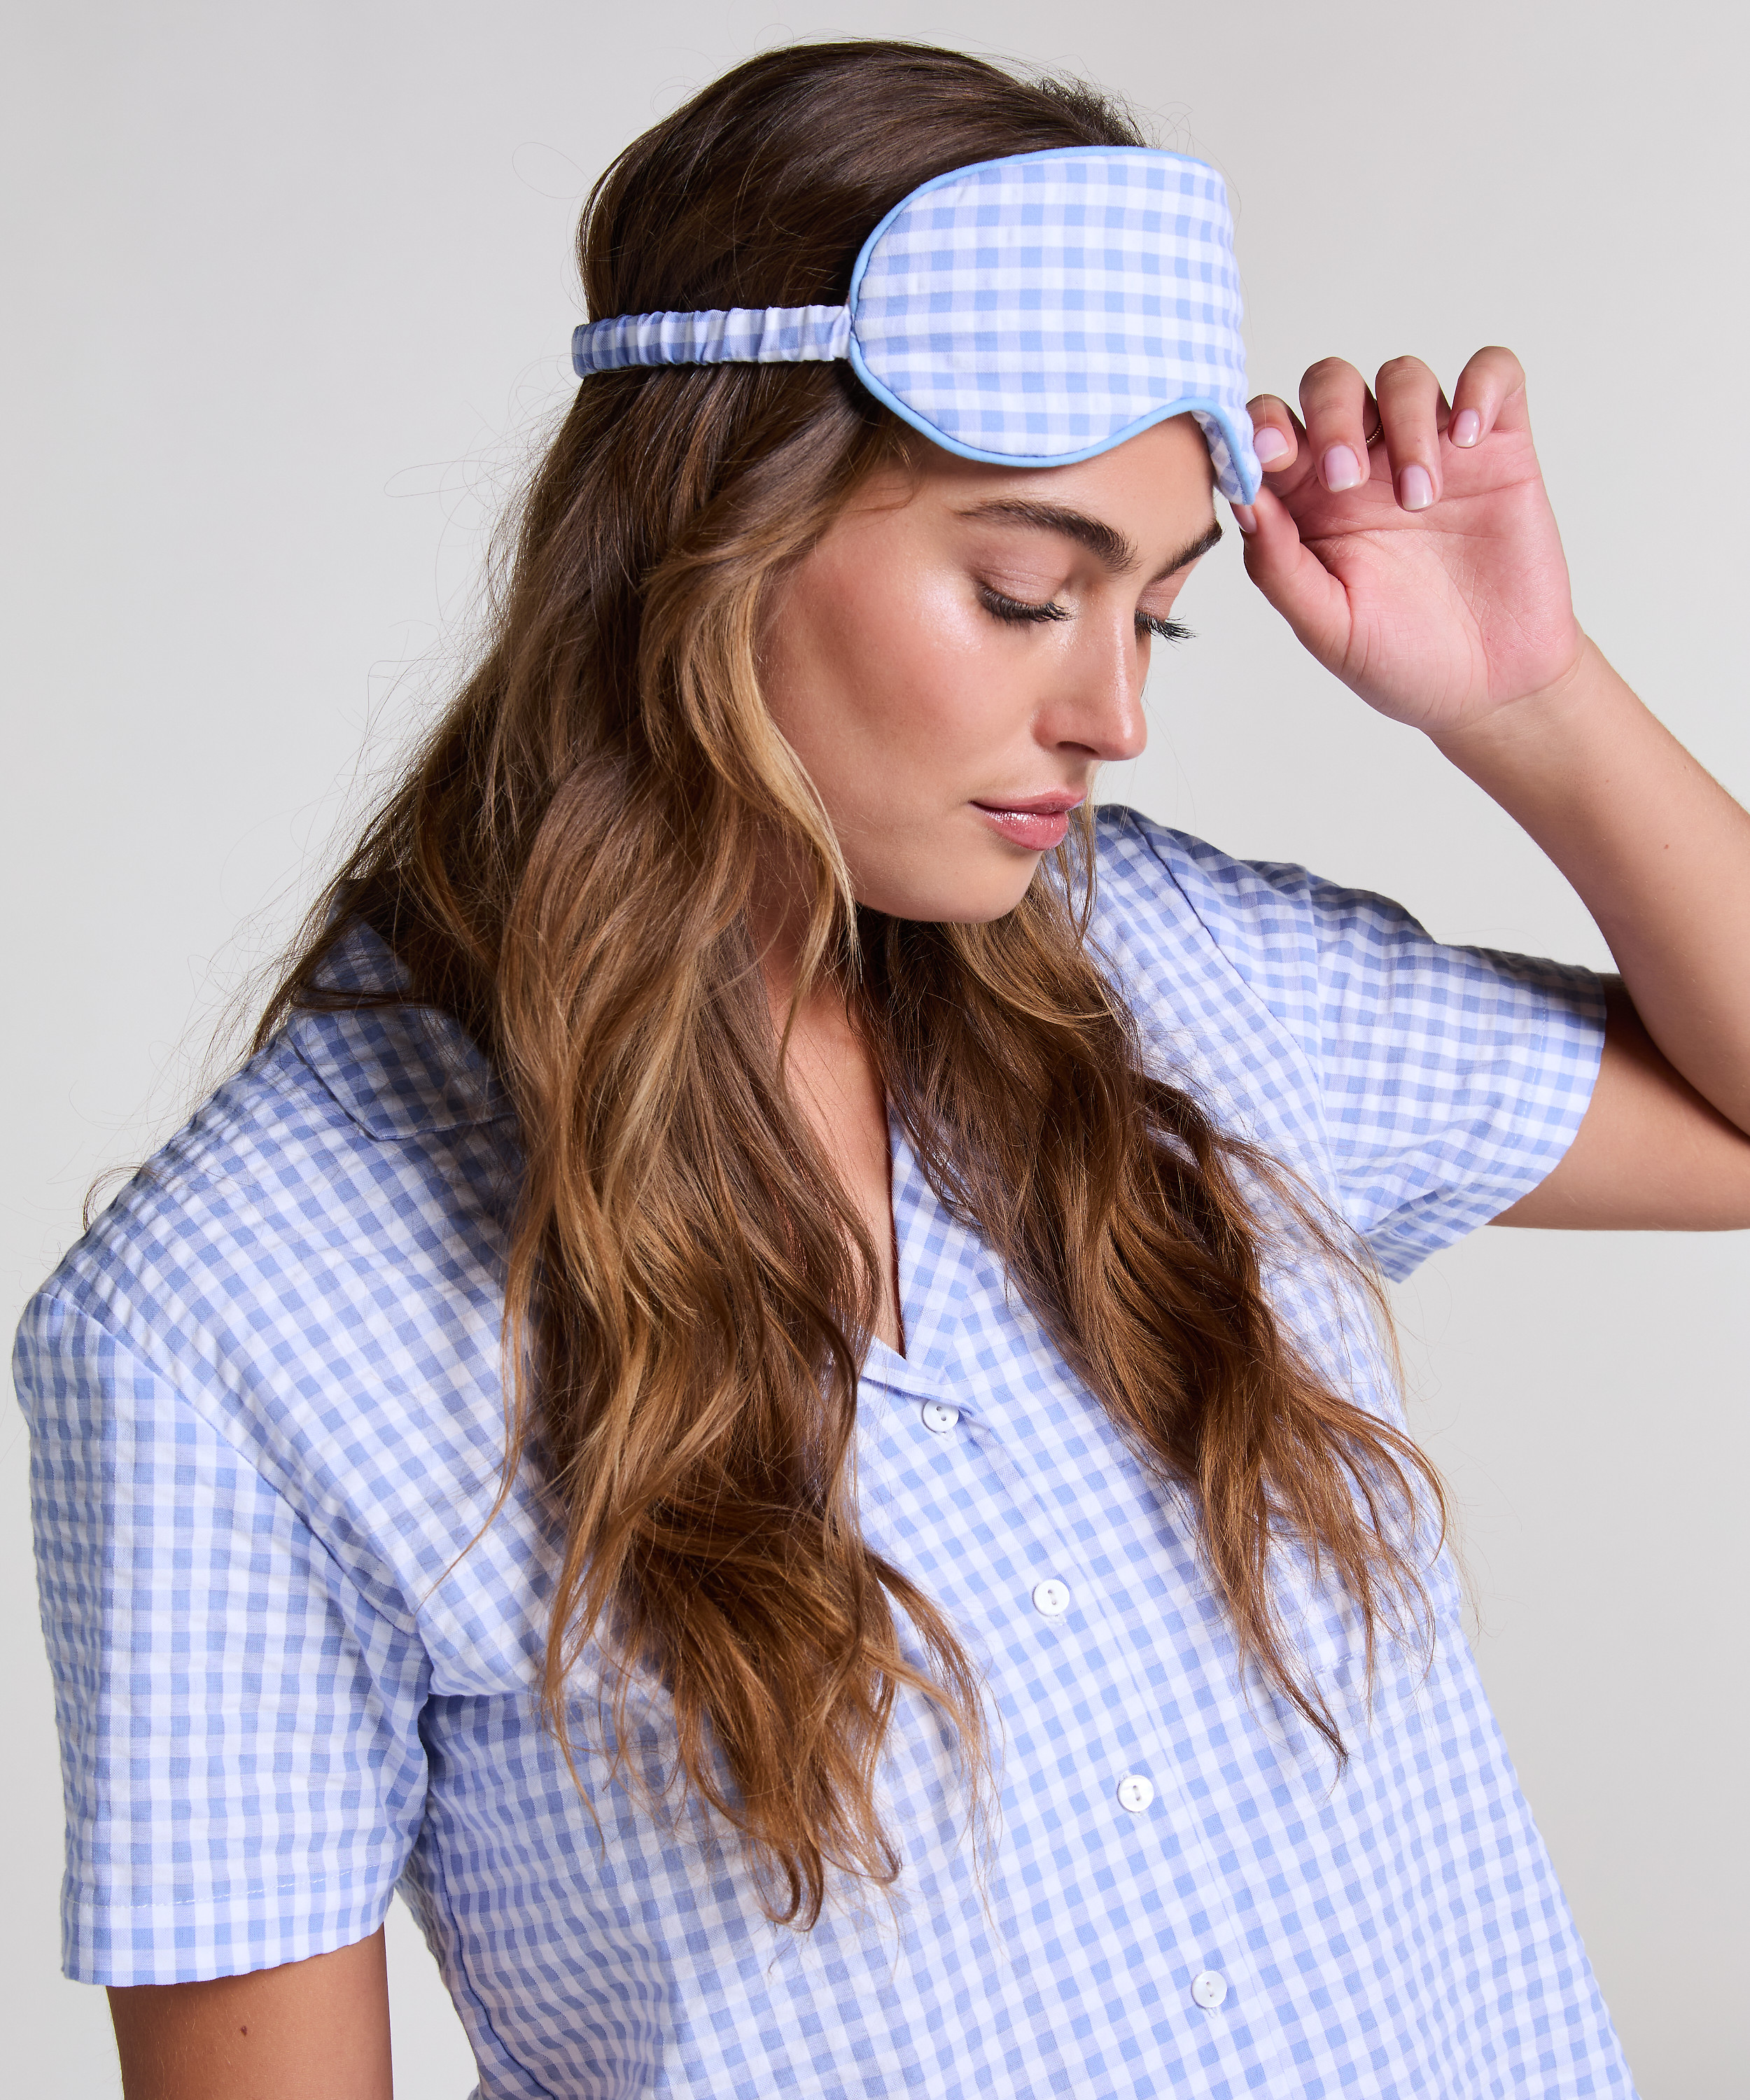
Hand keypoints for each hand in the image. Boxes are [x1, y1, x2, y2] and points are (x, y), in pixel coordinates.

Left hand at [1234, 347, 1585, 738]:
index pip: (1271, 429)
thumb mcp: (1326, 626)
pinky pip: (1493, 373)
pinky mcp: (1499, 446)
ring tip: (1420, 499)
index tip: (1270, 459)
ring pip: (1403, 376)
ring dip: (1405, 422)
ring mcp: (1431, 449)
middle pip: (1332, 384)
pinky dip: (1480, 385)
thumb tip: (1245, 499)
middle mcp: (1366, 463)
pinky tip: (1469, 436)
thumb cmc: (1399, 658)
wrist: (1490, 685)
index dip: (1262, 426)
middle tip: (1346, 481)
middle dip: (1331, 416)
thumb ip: (1278, 566)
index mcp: (1309, 503)